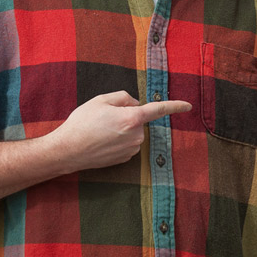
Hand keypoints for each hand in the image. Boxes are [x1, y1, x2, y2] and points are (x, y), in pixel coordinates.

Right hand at [43, 91, 190, 172]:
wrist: (67, 151)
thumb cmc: (82, 123)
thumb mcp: (100, 100)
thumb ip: (123, 97)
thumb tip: (135, 104)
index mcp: (132, 119)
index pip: (158, 110)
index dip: (175, 106)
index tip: (188, 106)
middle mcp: (136, 136)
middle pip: (137, 119)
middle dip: (125, 116)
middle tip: (103, 118)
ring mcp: (131, 150)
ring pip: (132, 132)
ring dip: (120, 129)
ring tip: (98, 131)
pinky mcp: (124, 159)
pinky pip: (126, 143)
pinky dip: (117, 140)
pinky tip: (101, 141)